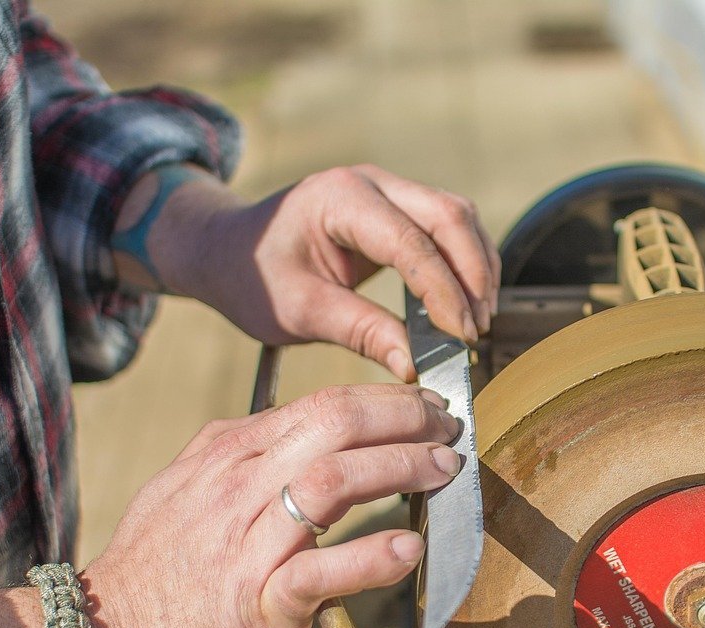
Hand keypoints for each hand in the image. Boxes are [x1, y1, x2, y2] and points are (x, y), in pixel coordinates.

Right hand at [83, 383, 460, 627]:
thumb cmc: (154, 567)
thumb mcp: (184, 484)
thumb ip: (239, 450)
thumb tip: (291, 424)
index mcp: (228, 453)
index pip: (321, 404)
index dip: (384, 400)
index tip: (423, 408)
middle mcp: (240, 487)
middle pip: (334, 425)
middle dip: (403, 419)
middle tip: (447, 430)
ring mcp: (248, 544)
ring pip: (333, 483)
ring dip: (401, 470)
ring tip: (443, 471)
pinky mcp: (258, 603)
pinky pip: (320, 571)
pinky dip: (370, 557)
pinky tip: (408, 548)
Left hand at [131, 164, 500, 380]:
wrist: (227, 249)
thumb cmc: (253, 276)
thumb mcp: (298, 310)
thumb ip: (359, 332)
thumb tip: (414, 366)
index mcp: (341, 199)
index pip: (412, 242)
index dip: (444, 291)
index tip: (461, 337)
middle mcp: (371, 183)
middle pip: (450, 215)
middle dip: (473, 275)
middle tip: (477, 331)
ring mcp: (387, 190)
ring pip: (458, 216)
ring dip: (476, 267)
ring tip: (477, 322)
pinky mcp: (396, 208)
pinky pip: (447, 225)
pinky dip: (464, 262)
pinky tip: (465, 303)